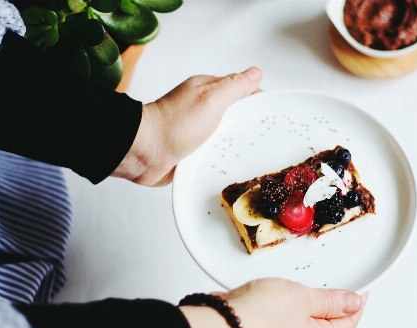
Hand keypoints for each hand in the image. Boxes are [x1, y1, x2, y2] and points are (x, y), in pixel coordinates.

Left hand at [112, 67, 262, 185]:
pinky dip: (222, 159)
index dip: (258, 101)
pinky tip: (230, 165)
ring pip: (227, 137)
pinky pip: (215, 155)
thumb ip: (234, 86)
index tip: (272, 114)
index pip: (242, 92)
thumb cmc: (174, 124)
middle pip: (237, 116)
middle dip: (249, 126)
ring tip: (249, 155)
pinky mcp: (193, 152)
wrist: (144, 153)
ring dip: (235, 146)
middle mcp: (203, 110)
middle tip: (263, 139)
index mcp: (208, 91)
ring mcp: (198, 132)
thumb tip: (255, 73)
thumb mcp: (211, 98)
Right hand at [179, 278, 367, 327]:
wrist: (221, 323)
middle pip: (328, 324)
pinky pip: (287, 318)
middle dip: (336, 304)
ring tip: (312, 284)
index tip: (362, 288)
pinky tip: (285, 292)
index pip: (348, 324)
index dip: (357, 304)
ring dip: (312, 303)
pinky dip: (292, 304)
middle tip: (340, 283)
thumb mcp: (303, 299)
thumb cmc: (260, 314)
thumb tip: (353, 302)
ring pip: (306, 320)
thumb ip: (329, 300)